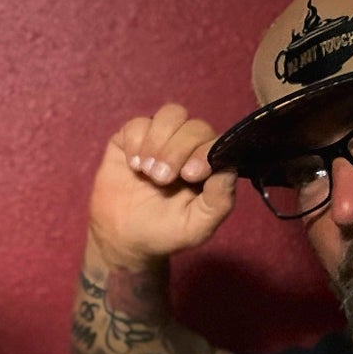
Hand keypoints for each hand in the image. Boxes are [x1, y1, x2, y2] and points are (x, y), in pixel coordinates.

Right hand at [87, 102, 238, 267]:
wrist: (123, 239)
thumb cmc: (165, 233)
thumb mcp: (196, 227)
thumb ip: (218, 202)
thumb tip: (229, 170)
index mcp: (208, 166)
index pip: (217, 143)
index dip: (204, 151)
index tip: (190, 174)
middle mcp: (188, 146)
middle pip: (194, 126)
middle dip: (177, 150)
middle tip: (161, 179)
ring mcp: (160, 139)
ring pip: (170, 114)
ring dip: (158, 140)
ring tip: (147, 170)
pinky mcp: (132, 138)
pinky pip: (138, 123)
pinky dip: (136, 141)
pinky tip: (133, 165)